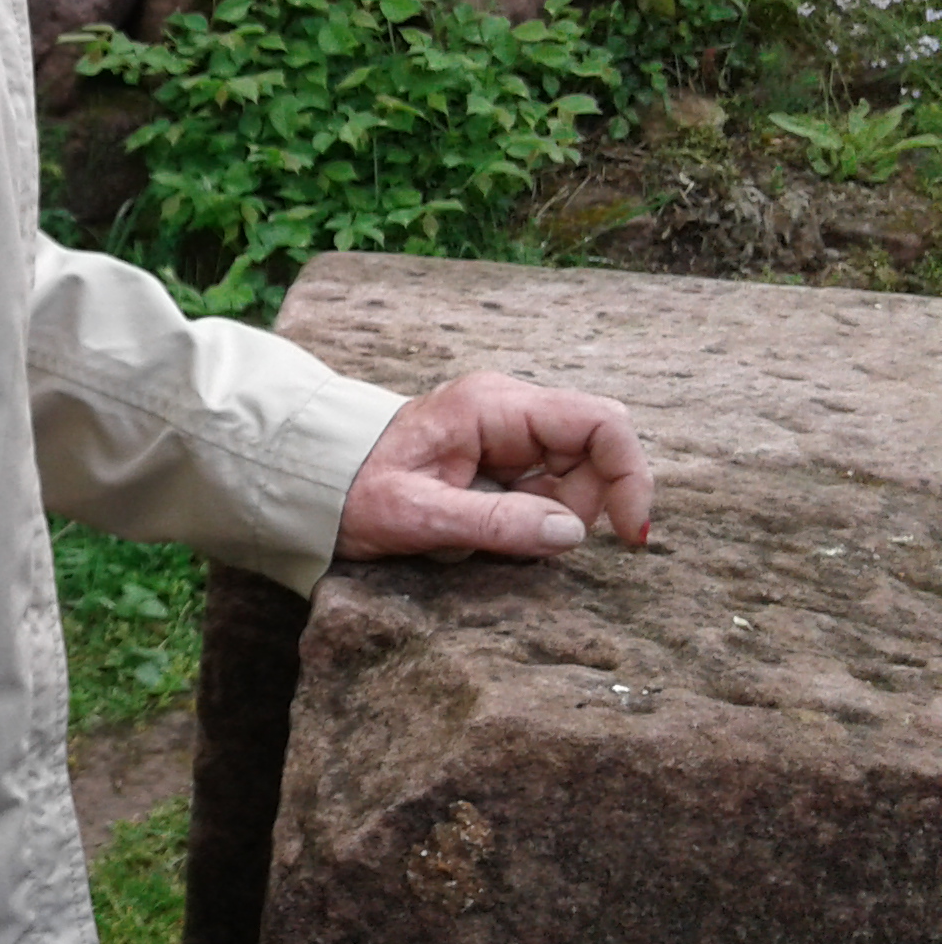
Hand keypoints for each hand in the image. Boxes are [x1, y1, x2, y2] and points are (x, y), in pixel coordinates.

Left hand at [335, 372, 653, 561]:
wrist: (313, 483)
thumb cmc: (352, 493)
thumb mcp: (416, 516)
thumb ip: (494, 523)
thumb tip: (571, 533)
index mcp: (494, 406)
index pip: (601, 423)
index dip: (630, 475)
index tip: (629, 534)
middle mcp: (509, 411)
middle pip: (595, 455)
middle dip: (579, 506)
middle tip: (517, 537)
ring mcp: (507, 434)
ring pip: (574, 478)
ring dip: (548, 518)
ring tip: (481, 531)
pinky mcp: (501, 459)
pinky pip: (545, 492)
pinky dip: (531, 520)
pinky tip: (483, 529)